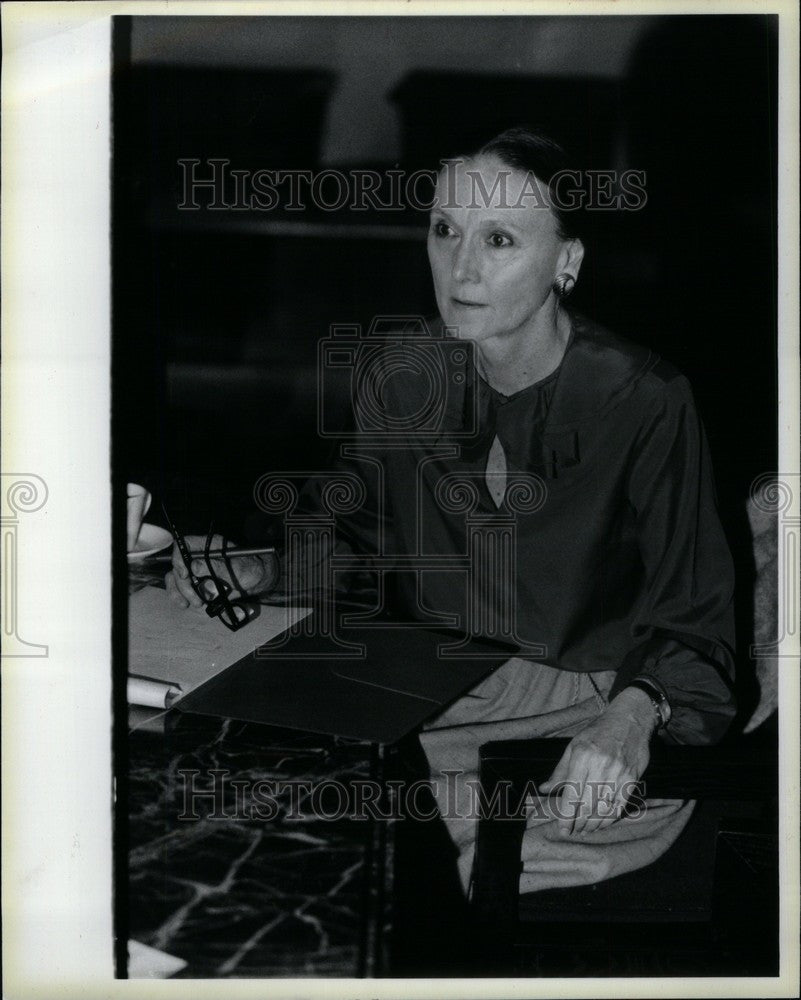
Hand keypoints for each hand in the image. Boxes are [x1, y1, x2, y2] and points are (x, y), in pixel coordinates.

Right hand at [166, 534, 275, 608]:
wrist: (256, 581)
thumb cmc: (250, 569)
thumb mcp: (238, 568)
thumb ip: (218, 568)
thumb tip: (194, 567)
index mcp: (208, 546)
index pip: (184, 544)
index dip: (179, 558)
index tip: (185, 575)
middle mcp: (198, 556)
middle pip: (178, 565)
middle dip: (184, 585)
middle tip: (196, 599)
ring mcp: (195, 570)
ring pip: (175, 578)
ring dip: (180, 593)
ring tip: (195, 603)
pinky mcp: (195, 583)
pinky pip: (180, 589)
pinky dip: (180, 597)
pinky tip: (186, 604)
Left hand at [538, 687, 656, 836]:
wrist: (629, 720)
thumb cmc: (598, 732)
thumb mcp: (574, 746)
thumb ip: (560, 770)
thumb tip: (544, 789)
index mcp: (582, 756)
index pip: (571, 794)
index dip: (566, 816)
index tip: (562, 829)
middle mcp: (601, 765)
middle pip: (587, 805)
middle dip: (578, 823)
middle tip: (573, 831)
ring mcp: (618, 773)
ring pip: (603, 808)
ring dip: (593, 823)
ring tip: (586, 829)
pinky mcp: (632, 778)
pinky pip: (619, 805)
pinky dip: (610, 818)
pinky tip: (602, 822)